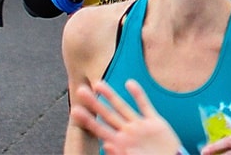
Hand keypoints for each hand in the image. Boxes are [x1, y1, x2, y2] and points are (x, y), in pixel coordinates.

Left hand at [70, 78, 190, 154]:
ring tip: (98, 83)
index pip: (100, 129)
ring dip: (110, 95)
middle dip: (94, 103)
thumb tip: (106, 145)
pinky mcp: (154, 121)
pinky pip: (145, 105)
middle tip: (80, 91)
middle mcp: (127, 132)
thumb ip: (118, 154)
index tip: (75, 110)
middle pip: (107, 115)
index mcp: (120, 143)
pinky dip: (138, 94)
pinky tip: (130, 83)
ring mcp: (140, 125)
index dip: (88, 120)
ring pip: (122, 107)